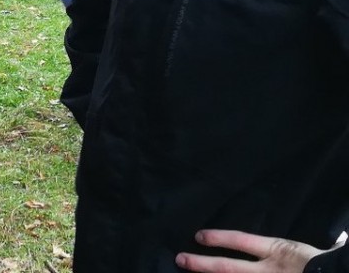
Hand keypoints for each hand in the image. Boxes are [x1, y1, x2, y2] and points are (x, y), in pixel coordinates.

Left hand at [175, 229, 327, 272]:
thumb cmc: (324, 262)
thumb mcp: (303, 250)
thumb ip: (285, 248)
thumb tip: (283, 241)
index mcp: (278, 252)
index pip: (242, 241)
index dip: (219, 238)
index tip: (198, 236)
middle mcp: (268, 270)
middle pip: (228, 267)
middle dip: (201, 264)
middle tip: (180, 259)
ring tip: (188, 272)